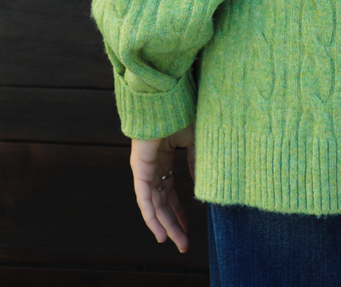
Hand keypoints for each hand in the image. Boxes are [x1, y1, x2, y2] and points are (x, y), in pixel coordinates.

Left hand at [130, 123, 195, 252]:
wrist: (166, 96)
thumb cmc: (180, 111)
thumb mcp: (193, 140)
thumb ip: (195, 161)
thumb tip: (201, 182)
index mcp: (163, 159)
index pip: (169, 192)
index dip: (179, 211)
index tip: (189, 227)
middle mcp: (151, 167)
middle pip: (162, 203)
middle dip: (173, 224)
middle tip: (184, 244)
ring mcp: (144, 168)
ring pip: (153, 204)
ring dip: (164, 225)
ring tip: (175, 242)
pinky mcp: (139, 167)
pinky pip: (144, 197)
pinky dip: (150, 215)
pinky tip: (158, 231)